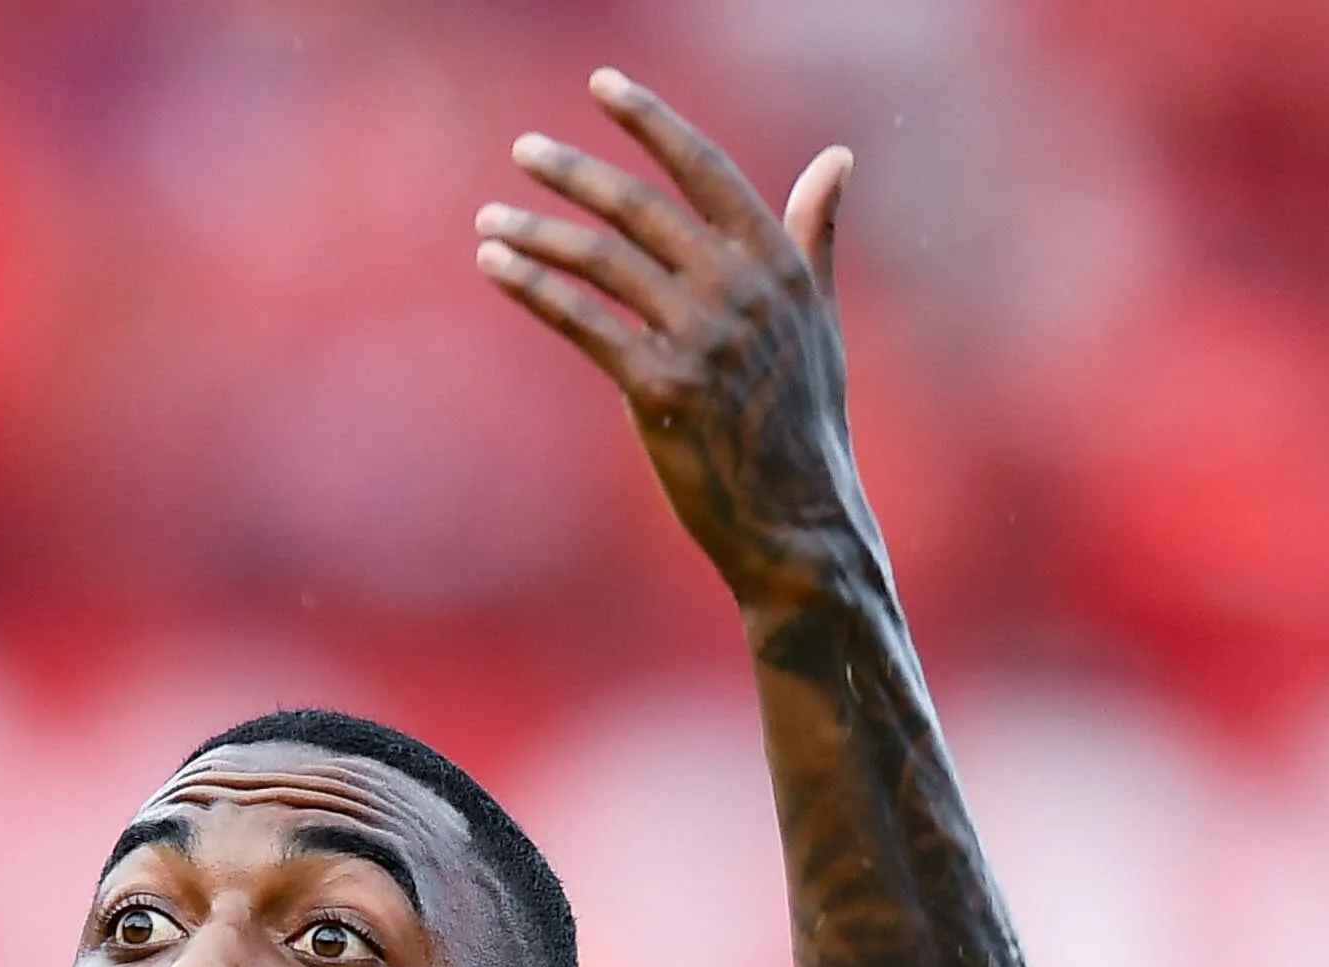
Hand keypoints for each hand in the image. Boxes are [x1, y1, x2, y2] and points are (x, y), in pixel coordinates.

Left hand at [476, 71, 865, 614]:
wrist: (800, 522)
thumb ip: (814, 235)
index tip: (601, 82)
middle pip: (641, 208)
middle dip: (574, 173)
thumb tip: (838, 157)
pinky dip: (533, 287)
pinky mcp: (662, 390)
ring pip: (603, 261)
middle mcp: (742, 291)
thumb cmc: (806, 422)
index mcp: (779, 264)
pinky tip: (495, 266)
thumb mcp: (820, 319)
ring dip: (537, 234)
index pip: (705, 169)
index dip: (651, 120)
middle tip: (523, 151)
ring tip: (490, 221)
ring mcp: (703, 339)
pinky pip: (583, 321)